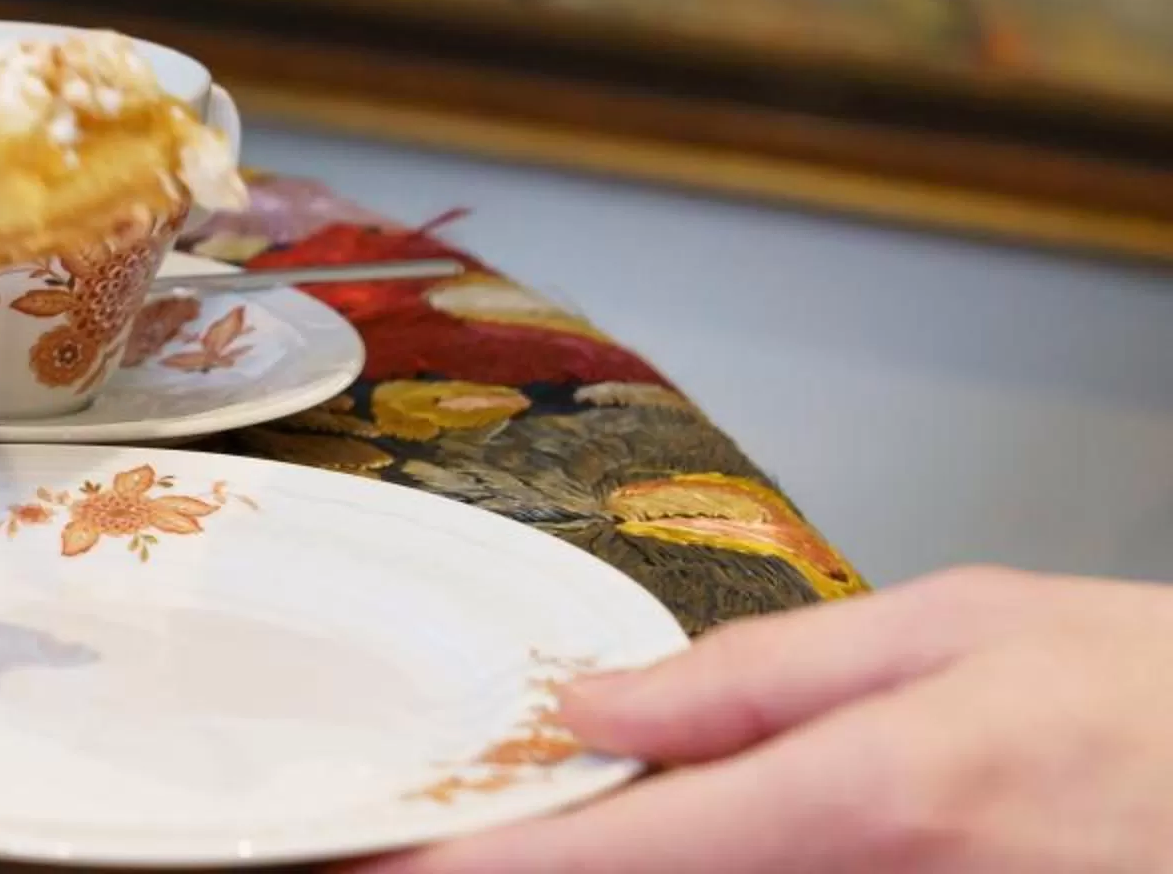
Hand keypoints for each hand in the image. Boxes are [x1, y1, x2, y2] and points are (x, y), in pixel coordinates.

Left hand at [364, 566, 1172, 872]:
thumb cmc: (1155, 693)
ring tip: (568, 815)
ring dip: (649, 866)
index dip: (488, 863)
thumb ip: (765, 677)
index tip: (383, 855)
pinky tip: (693, 830)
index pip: (630, 854)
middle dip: (558, 863)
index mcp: (881, 795)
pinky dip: (735, 872)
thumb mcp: (962, 628)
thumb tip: (597, 707)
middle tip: (466, 827)